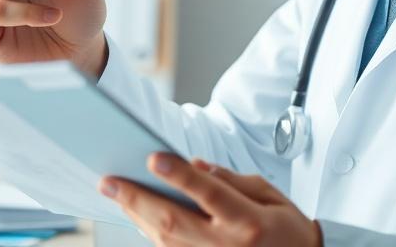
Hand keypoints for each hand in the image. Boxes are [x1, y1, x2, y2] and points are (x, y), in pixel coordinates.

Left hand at [98, 153, 322, 246]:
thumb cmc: (286, 228)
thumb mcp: (268, 194)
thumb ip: (230, 180)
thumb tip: (194, 167)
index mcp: (248, 221)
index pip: (208, 193)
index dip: (179, 176)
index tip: (154, 157)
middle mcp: (226, 246)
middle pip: (173, 222)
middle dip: (136, 199)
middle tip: (109, 181)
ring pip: (164, 241)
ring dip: (136, 216)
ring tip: (116, 194)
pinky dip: (151, 234)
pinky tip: (138, 216)